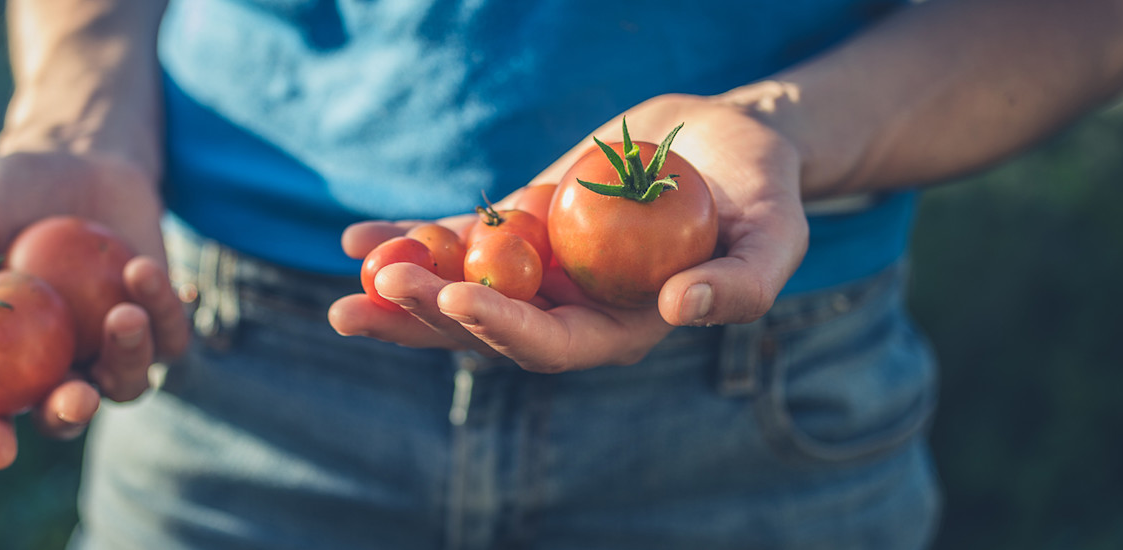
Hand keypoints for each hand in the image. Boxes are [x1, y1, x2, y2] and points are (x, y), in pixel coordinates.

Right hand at [0, 151, 189, 468]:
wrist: (81, 158)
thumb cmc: (13, 193)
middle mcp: (57, 365)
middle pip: (65, 414)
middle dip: (70, 415)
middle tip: (76, 396)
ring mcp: (110, 348)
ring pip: (127, 384)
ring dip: (128, 357)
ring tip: (124, 313)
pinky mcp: (159, 322)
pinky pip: (168, 335)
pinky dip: (161, 308)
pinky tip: (143, 270)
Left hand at [328, 94, 807, 372]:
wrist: (727, 143)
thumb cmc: (764, 193)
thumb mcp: (776, 235)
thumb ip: (742, 283)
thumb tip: (683, 310)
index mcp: (622, 328)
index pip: (553, 345)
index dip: (503, 328)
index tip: (457, 297)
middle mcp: (571, 309)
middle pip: (486, 329)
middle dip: (425, 316)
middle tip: (369, 296)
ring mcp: (540, 270)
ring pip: (459, 290)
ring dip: (401, 291)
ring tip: (346, 285)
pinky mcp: (521, 228)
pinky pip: (458, 240)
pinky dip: (411, 239)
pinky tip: (356, 239)